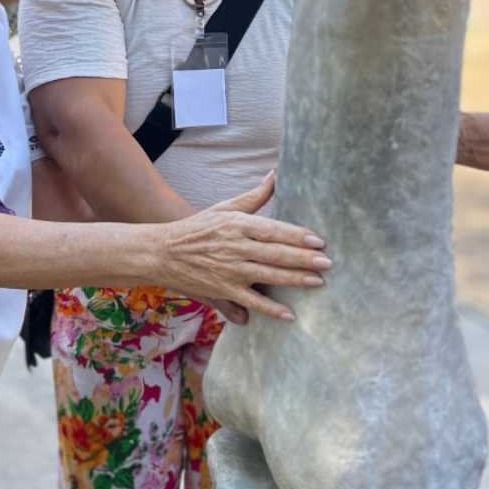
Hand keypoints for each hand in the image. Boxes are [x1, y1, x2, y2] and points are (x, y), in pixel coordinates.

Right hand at [155, 173, 329, 320]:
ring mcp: (229, 270)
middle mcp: (234, 247)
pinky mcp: (223, 289)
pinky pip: (251, 301)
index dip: (296, 235)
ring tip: (318, 282)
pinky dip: (270, 309)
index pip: (272, 229)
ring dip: (294, 279)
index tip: (318, 240)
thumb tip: (275, 175)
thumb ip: (253, 196)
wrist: (161, 252)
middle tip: (327, 262)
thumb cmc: (197, 228)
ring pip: (268, 276)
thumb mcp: (224, 208)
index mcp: (236, 225)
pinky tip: (289, 314)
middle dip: (303, 258)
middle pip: (275, 253)